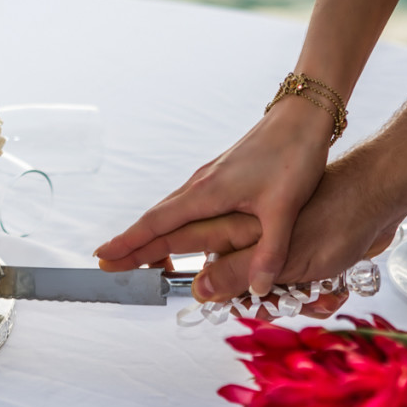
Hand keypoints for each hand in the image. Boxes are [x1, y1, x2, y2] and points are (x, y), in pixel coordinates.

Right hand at [114, 157, 402, 318]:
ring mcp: (208, 179)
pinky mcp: (220, 176)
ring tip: (136, 259)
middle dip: (130, 244)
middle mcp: (200, 185)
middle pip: (155, 219)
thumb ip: (270, 252)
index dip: (130, 243)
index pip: (158, 224)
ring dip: (149, 234)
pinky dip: (170, 224)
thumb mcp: (285, 208)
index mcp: (207, 193)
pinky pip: (184, 206)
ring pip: (169, 212)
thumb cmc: (294, 156)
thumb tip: (257, 289)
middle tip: (108, 266)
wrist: (303, 117)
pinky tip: (176, 235)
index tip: (103, 257)